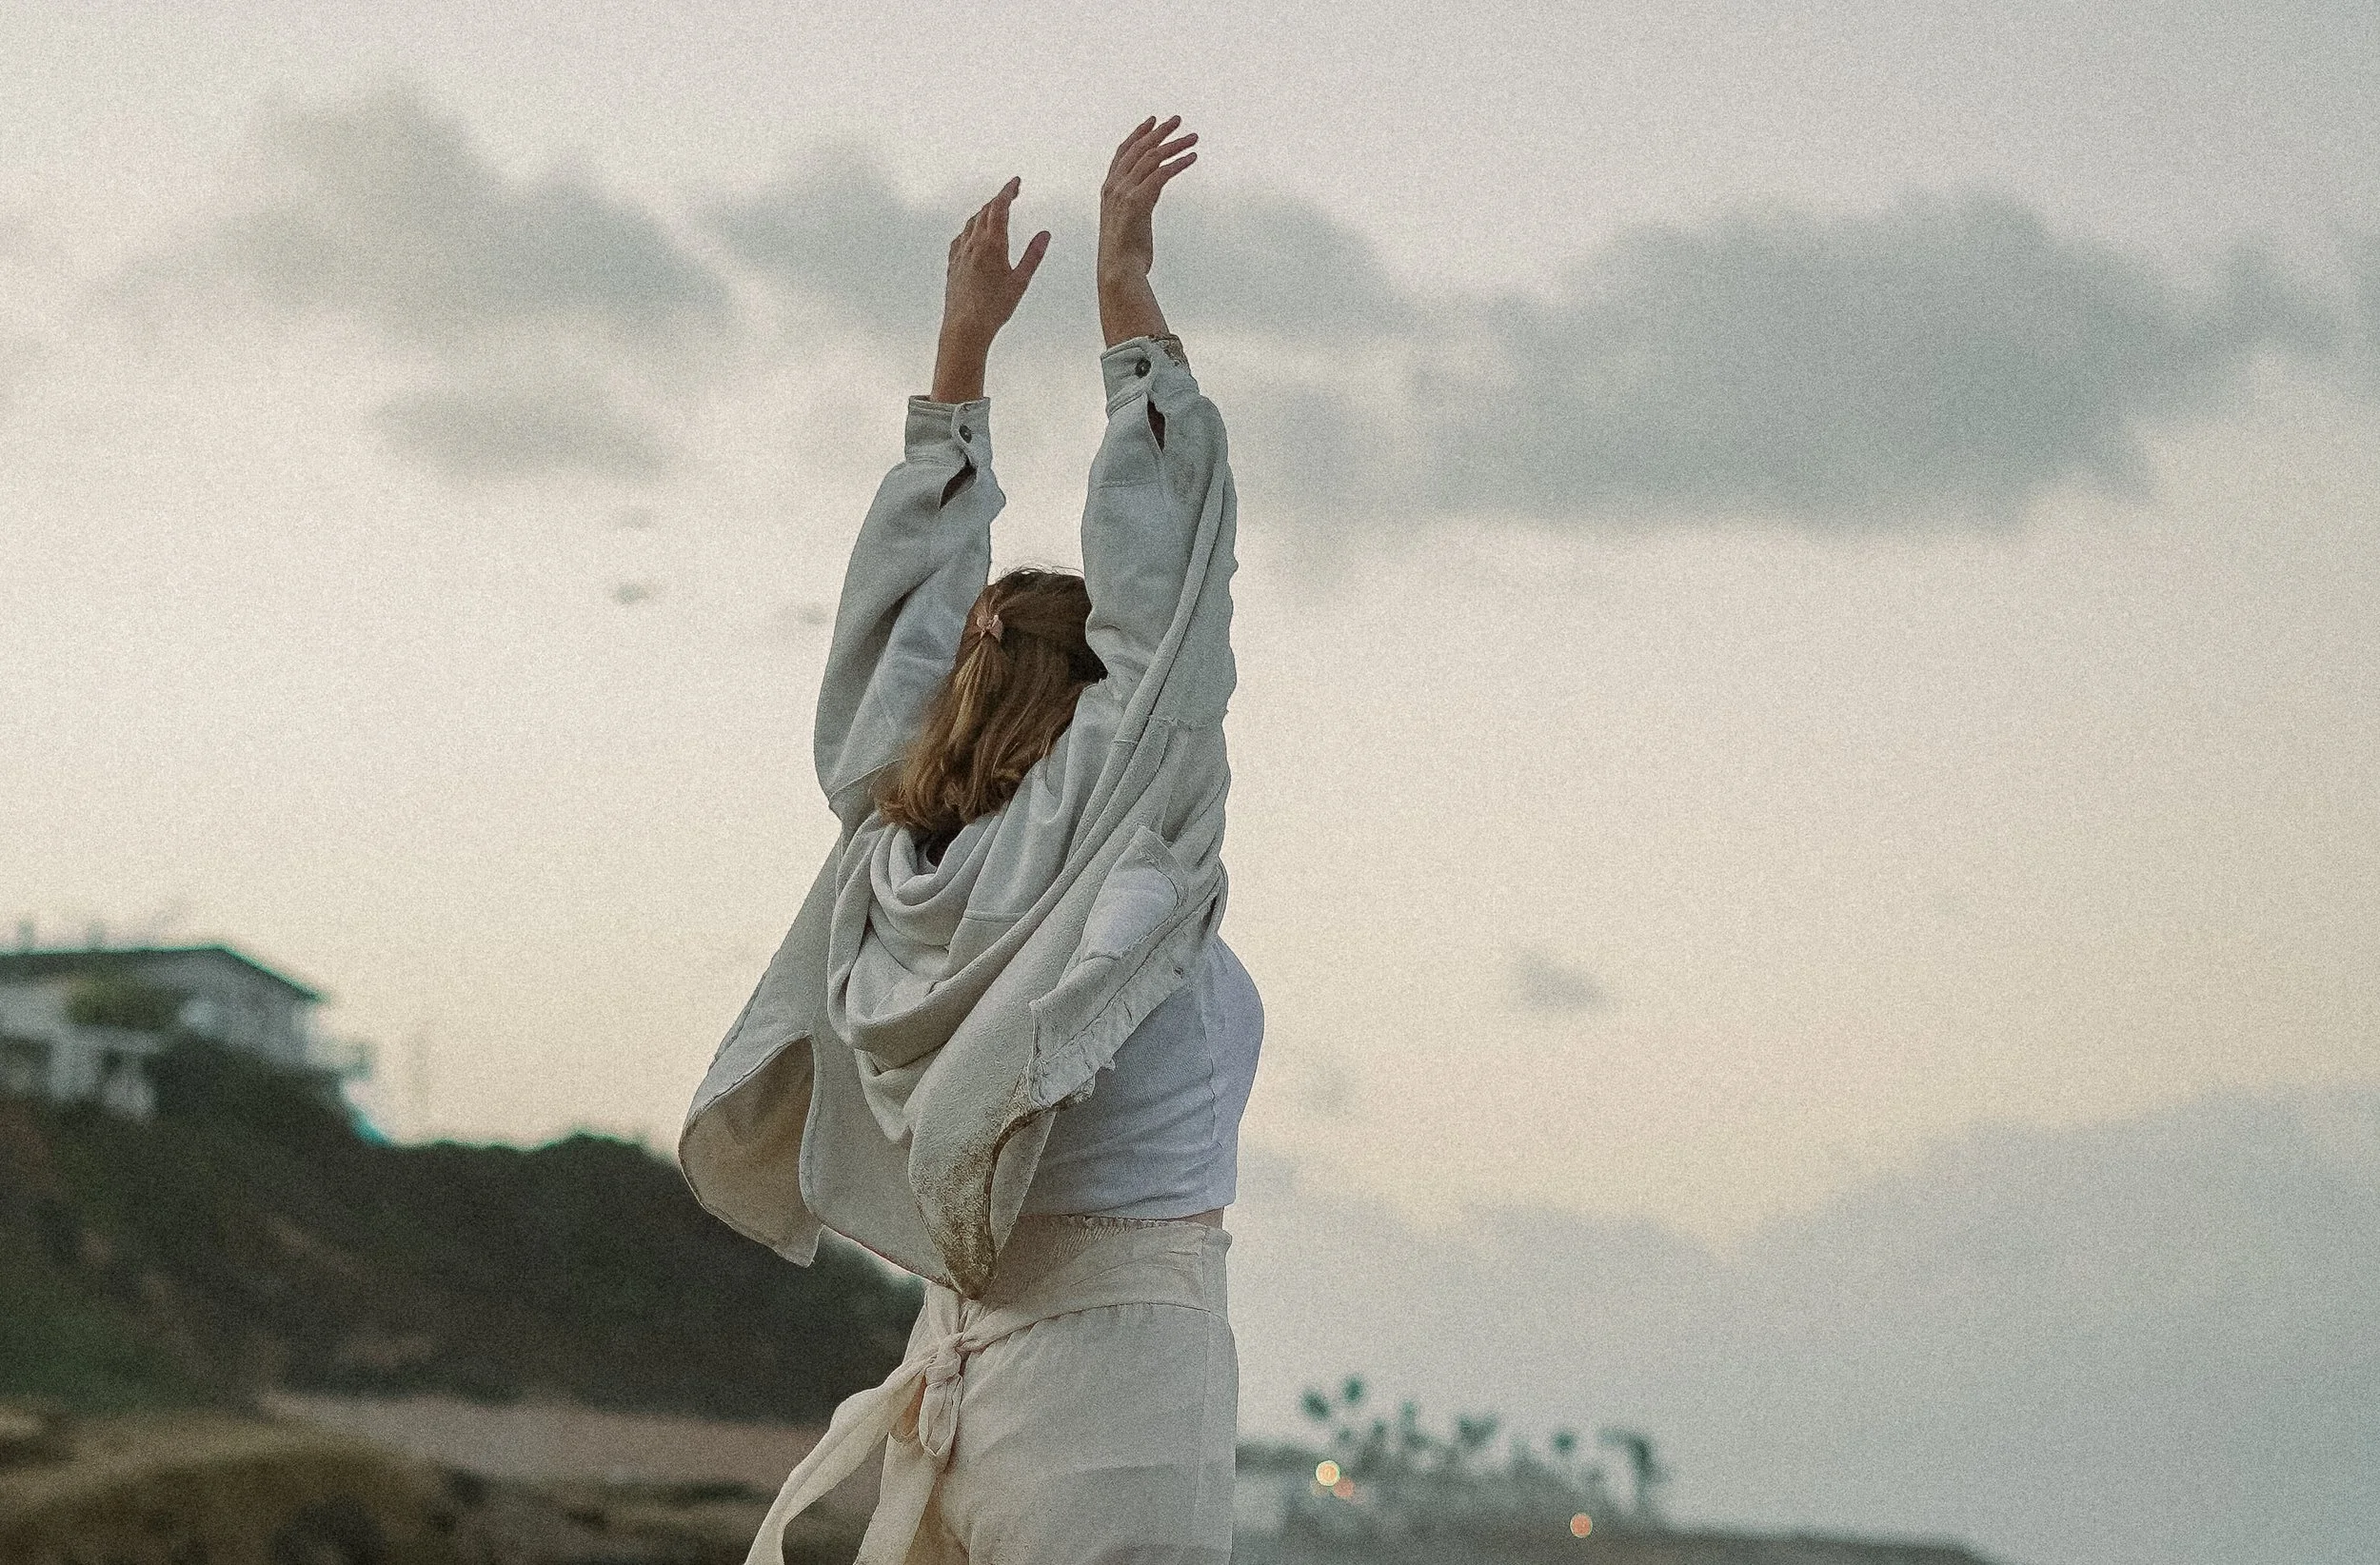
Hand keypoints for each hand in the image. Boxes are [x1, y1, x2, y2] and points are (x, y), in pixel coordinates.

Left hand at [941, 176, 1050, 353]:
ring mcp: (960, 253)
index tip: (1016, 182)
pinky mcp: (953, 264)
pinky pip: (960, 237)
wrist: (964, 327)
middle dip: (998, 199)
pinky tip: (972, 234)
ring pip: (971, 223)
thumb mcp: (1020, 282)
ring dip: (984, 212)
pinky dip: (970, 228)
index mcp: (992, 244)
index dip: (1008, 191)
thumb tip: (1044, 235)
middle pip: (984, 211)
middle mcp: (973, 244)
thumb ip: (1033, 255)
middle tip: (1011, 193)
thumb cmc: (993, 309)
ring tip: (994, 210)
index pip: (999, 207)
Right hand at [1098, 116, 1197, 282]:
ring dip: (1174, 145)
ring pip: (1151, 158)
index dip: (1138, 135)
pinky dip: (1178, 164)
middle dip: (1159, 132)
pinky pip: (1161, 174)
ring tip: (1193, 137)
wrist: (1118, 272)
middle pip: (1138, 149)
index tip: (1153, 121)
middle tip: (1177, 120)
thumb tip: (1151, 193)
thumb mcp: (1130, 222)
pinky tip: (1192, 158)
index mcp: (1109, 190)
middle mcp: (1114, 187)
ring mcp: (1123, 193)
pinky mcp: (1137, 203)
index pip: (1123, 153)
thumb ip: (1138, 202)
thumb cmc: (1126, 255)